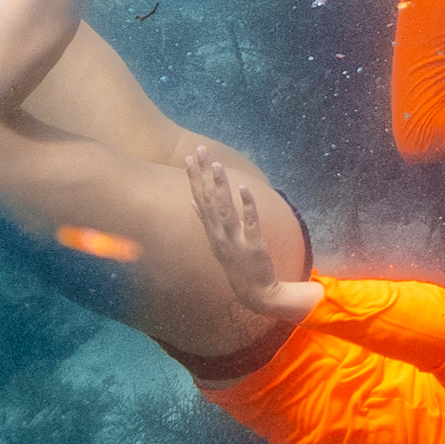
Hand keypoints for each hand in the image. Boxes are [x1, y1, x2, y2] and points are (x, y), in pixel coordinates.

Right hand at [184, 143, 320, 336]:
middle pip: (208, 200)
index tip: (189, 156)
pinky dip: (246, 206)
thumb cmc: (237, 263)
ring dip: (219, 187)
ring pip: (224, 210)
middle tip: (199, 150)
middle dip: (202, 175)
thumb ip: (206, 220)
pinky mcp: (253, 246)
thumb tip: (192, 201)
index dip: (194, 178)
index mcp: (211, 231)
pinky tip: (244, 189)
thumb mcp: (217, 242)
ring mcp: (235, 241)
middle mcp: (219, 235)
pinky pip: (249, 223)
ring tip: (216, 165)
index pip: (199, 199)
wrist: (255, 293)